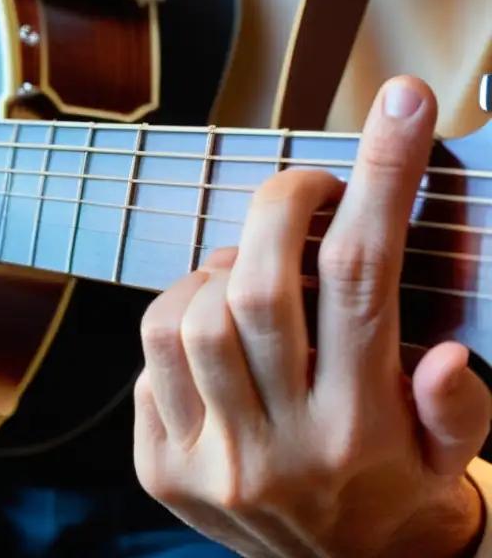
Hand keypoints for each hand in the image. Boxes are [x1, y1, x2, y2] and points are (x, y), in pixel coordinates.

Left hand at [134, 76, 490, 556]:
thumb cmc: (397, 496)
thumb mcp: (453, 464)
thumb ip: (458, 410)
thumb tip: (447, 357)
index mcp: (361, 435)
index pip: (367, 283)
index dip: (382, 181)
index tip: (401, 110)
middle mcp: (279, 449)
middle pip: (258, 291)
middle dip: (279, 207)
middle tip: (304, 188)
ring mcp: (210, 462)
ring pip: (183, 320)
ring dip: (217, 272)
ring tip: (249, 275)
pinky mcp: (160, 469)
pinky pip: (147, 365)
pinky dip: (176, 326)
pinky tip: (211, 335)